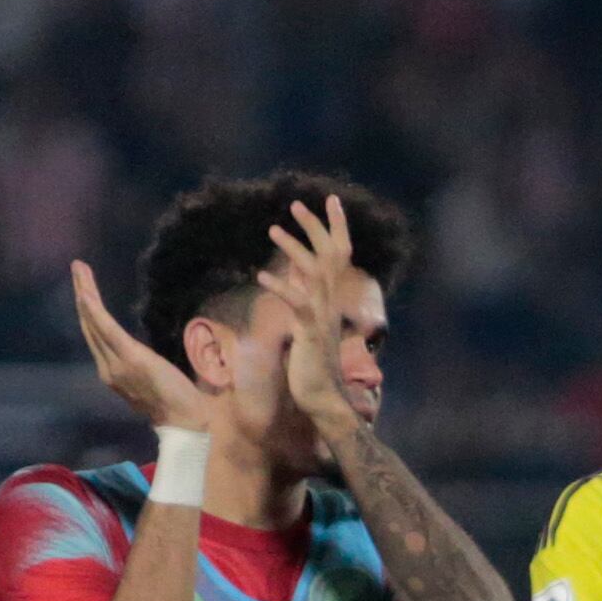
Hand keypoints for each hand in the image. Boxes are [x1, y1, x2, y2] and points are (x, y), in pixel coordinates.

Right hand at [70, 260, 209, 428]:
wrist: (186, 420)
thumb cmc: (176, 401)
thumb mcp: (151, 378)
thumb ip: (139, 363)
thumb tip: (139, 351)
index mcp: (114, 372)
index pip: (96, 336)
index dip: (88, 311)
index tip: (84, 288)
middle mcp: (108, 368)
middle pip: (90, 325)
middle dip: (82, 294)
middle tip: (77, 268)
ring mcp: (117, 364)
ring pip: (95, 323)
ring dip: (85, 293)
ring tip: (80, 269)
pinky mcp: (130, 358)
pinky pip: (107, 331)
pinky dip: (95, 311)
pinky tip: (86, 294)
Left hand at [256, 195, 370, 441]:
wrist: (323, 398)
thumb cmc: (313, 368)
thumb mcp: (309, 327)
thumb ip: (305, 302)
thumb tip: (295, 281)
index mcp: (331, 300)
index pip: (339, 255)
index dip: (336, 227)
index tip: (329, 202)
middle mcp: (331, 303)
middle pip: (329, 255)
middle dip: (315, 226)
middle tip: (296, 203)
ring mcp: (322, 316)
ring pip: (312, 272)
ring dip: (293, 248)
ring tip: (272, 229)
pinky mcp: (309, 330)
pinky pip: (296, 302)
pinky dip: (281, 286)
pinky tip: (262, 275)